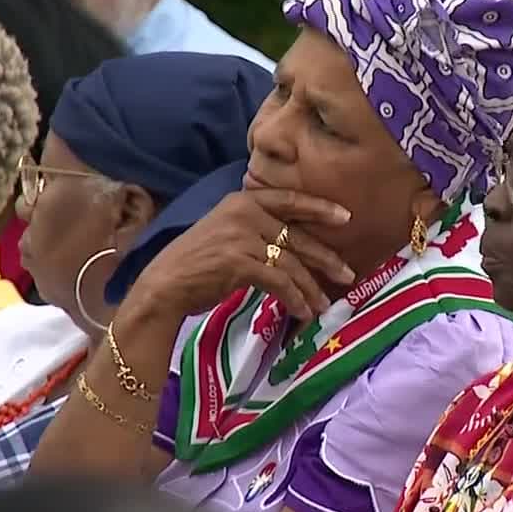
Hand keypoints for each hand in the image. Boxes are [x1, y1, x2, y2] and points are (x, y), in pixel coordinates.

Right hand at [125, 188, 353, 322]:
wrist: (164, 285)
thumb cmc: (195, 263)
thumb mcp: (226, 232)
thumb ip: (255, 230)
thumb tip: (291, 246)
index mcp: (242, 200)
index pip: (289, 199)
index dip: (319, 207)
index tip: (345, 217)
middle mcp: (244, 212)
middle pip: (297, 235)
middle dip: (325, 258)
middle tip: (348, 274)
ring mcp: (243, 236)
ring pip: (291, 263)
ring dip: (311, 288)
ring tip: (324, 305)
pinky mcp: (241, 263)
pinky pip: (280, 282)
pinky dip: (295, 299)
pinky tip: (303, 312)